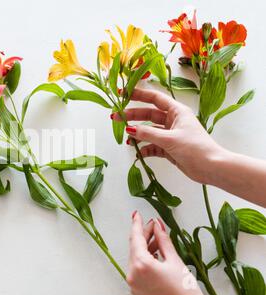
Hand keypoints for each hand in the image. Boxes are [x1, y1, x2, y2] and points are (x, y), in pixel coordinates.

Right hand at [112, 88, 226, 184]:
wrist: (211, 168)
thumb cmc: (195, 148)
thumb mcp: (169, 139)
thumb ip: (148, 134)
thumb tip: (130, 130)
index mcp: (177, 111)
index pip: (155, 99)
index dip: (139, 95)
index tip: (123, 93)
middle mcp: (173, 121)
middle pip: (149, 115)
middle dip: (133, 116)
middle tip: (116, 118)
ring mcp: (171, 135)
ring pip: (149, 131)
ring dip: (138, 134)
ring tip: (126, 138)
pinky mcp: (170, 148)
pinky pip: (153, 145)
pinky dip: (144, 148)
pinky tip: (138, 152)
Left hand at [127, 211, 204, 294]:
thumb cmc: (184, 291)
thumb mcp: (174, 260)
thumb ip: (163, 240)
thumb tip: (158, 225)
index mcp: (141, 264)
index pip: (136, 237)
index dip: (137, 224)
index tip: (137, 215)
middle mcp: (133, 274)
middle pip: (135, 247)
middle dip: (144, 234)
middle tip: (153, 225)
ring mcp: (133, 283)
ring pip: (135, 258)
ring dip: (145, 247)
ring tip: (157, 239)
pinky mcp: (136, 289)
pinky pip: (137, 268)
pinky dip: (144, 259)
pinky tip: (155, 254)